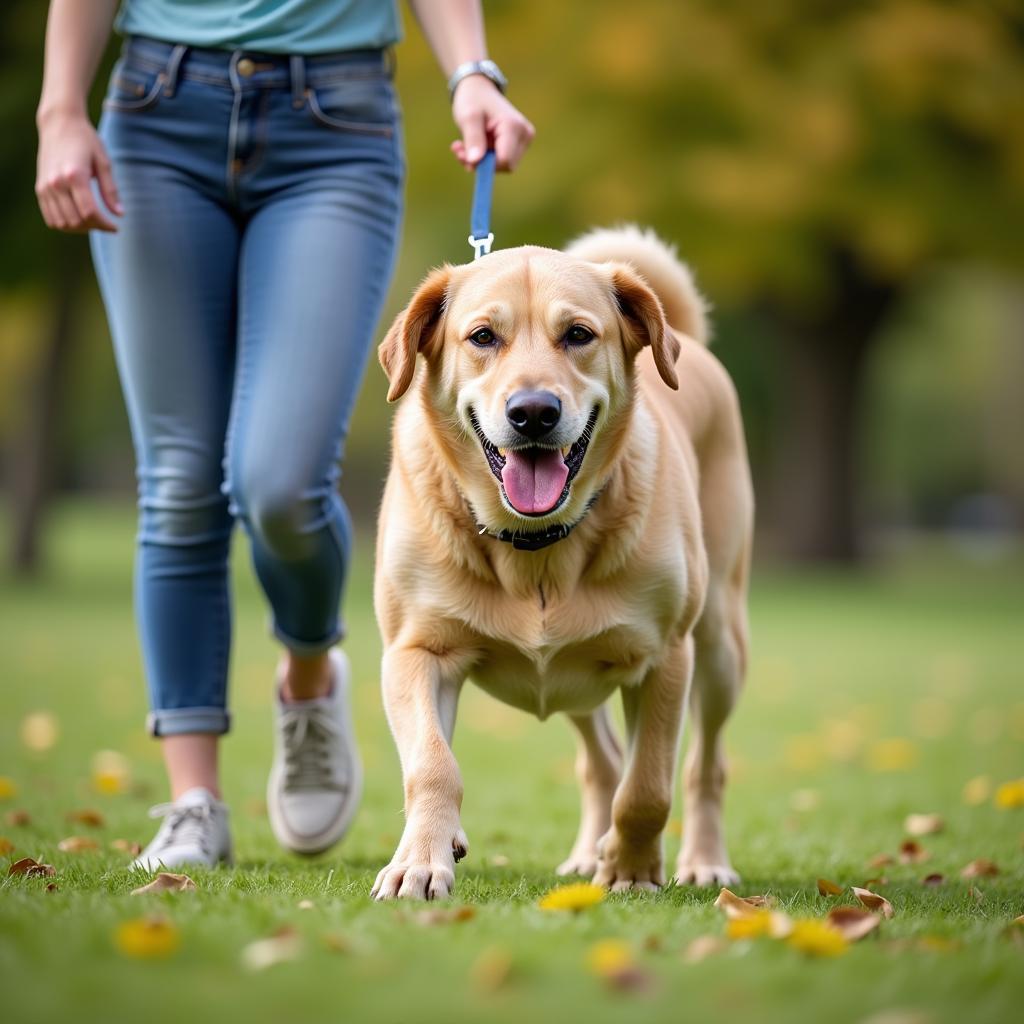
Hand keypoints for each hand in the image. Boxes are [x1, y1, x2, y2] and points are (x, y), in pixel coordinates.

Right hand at [36, 111, 121, 232]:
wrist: (59, 123)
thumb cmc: (86, 140)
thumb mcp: (103, 162)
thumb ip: (110, 190)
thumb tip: (120, 214)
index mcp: (75, 175)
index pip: (90, 212)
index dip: (105, 225)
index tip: (116, 227)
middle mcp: (56, 183)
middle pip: (76, 221)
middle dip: (94, 227)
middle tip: (106, 223)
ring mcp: (45, 186)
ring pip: (62, 223)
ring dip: (80, 229)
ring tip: (93, 222)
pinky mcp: (40, 188)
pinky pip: (50, 218)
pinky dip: (65, 224)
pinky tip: (78, 219)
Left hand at [450, 75, 534, 172]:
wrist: (479, 90)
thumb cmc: (473, 99)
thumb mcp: (468, 117)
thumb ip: (472, 139)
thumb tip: (474, 162)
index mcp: (514, 126)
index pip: (504, 161)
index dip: (485, 164)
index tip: (463, 156)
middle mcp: (524, 134)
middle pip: (505, 165)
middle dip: (481, 163)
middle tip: (459, 151)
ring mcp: (524, 140)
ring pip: (503, 165)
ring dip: (481, 161)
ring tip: (463, 146)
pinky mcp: (519, 144)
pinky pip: (502, 161)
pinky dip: (484, 158)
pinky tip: (471, 146)